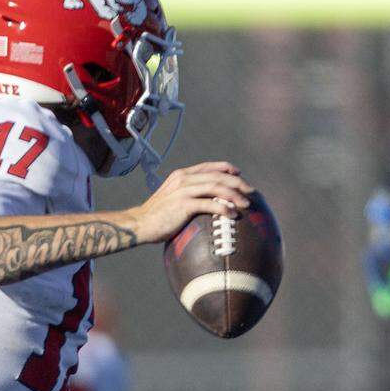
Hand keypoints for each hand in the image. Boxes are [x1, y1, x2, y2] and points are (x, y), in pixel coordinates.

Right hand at [130, 161, 254, 244]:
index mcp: (181, 175)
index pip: (209, 166)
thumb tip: (207, 202)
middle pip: (218, 175)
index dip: (227, 168)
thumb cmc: (156, 216)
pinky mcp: (183, 204)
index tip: (239, 174)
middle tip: (251, 192)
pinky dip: (223, 208)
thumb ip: (188, 195)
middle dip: (238, 182)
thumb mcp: (172, 199)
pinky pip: (209, 204)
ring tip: (246, 204)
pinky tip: (232, 214)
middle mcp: (183, 179)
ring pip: (216, 187)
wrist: (138, 224)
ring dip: (234, 195)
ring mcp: (183, 191)